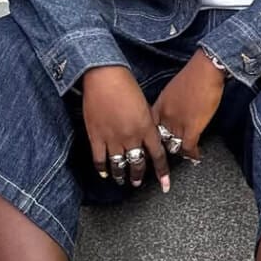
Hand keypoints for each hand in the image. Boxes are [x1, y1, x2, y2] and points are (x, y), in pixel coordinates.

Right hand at [82, 66, 170, 191]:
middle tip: (137, 182)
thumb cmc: (125, 85)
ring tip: (121, 180)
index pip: (158, 156)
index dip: (162, 172)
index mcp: (146, 128)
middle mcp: (131, 136)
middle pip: (138, 164)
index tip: (165, 184)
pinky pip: (100, 159)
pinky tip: (104, 173)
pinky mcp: (96, 136)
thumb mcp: (144, 105)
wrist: (105, 77)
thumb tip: (148, 134)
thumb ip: (147, 123)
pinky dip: (102, 168)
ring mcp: (113, 138)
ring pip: (119, 165)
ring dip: (121, 175)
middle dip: (138, 176)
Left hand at [151, 50, 224, 161]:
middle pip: (159, 140)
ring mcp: (177, 123)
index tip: (154, 146)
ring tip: (183, 157)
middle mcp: (165, 116)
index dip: (151, 138)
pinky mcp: (191, 128)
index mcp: (159, 105)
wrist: (205, 70)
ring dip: (179, 153)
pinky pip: (188, 148)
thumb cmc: (193, 75)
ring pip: (173, 146)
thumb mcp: (173, 89)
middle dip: (162, 150)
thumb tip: (174, 111)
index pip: (150, 127)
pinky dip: (192, 154)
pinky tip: (196, 157)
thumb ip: (170, 103)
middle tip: (165, 158)